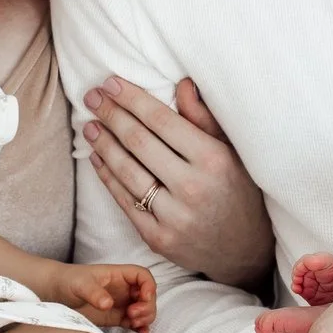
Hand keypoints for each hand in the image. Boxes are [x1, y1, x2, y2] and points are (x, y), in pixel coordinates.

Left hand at [51, 262, 156, 332]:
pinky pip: (134, 322)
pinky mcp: (116, 317)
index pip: (143, 276)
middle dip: (147, 307)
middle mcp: (123, 288)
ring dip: (145, 318)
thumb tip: (108, 304)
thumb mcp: (80, 285)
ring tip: (134, 325)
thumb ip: (94, 293)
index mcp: (118, 275)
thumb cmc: (68, 281)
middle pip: (147, 296)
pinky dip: (141, 328)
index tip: (144, 297)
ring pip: (143, 310)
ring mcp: (121, 303)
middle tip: (133, 315)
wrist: (56, 293)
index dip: (149, 286)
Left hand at [85, 76, 273, 292]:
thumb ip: (204, 118)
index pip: (161, 121)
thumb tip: (182, 83)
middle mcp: (192, 187)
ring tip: (90, 125)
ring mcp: (173, 217)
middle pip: (139, 143)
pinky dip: (107, 177)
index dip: (132, 99)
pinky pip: (124, 201)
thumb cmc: (237, 192)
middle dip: (111, 115)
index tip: (110, 83)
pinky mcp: (158, 238)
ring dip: (103, 144)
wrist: (243, 250)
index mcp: (213, 159)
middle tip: (92, 97)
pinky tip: (97, 157)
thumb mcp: (232, 152)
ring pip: (127, 172)